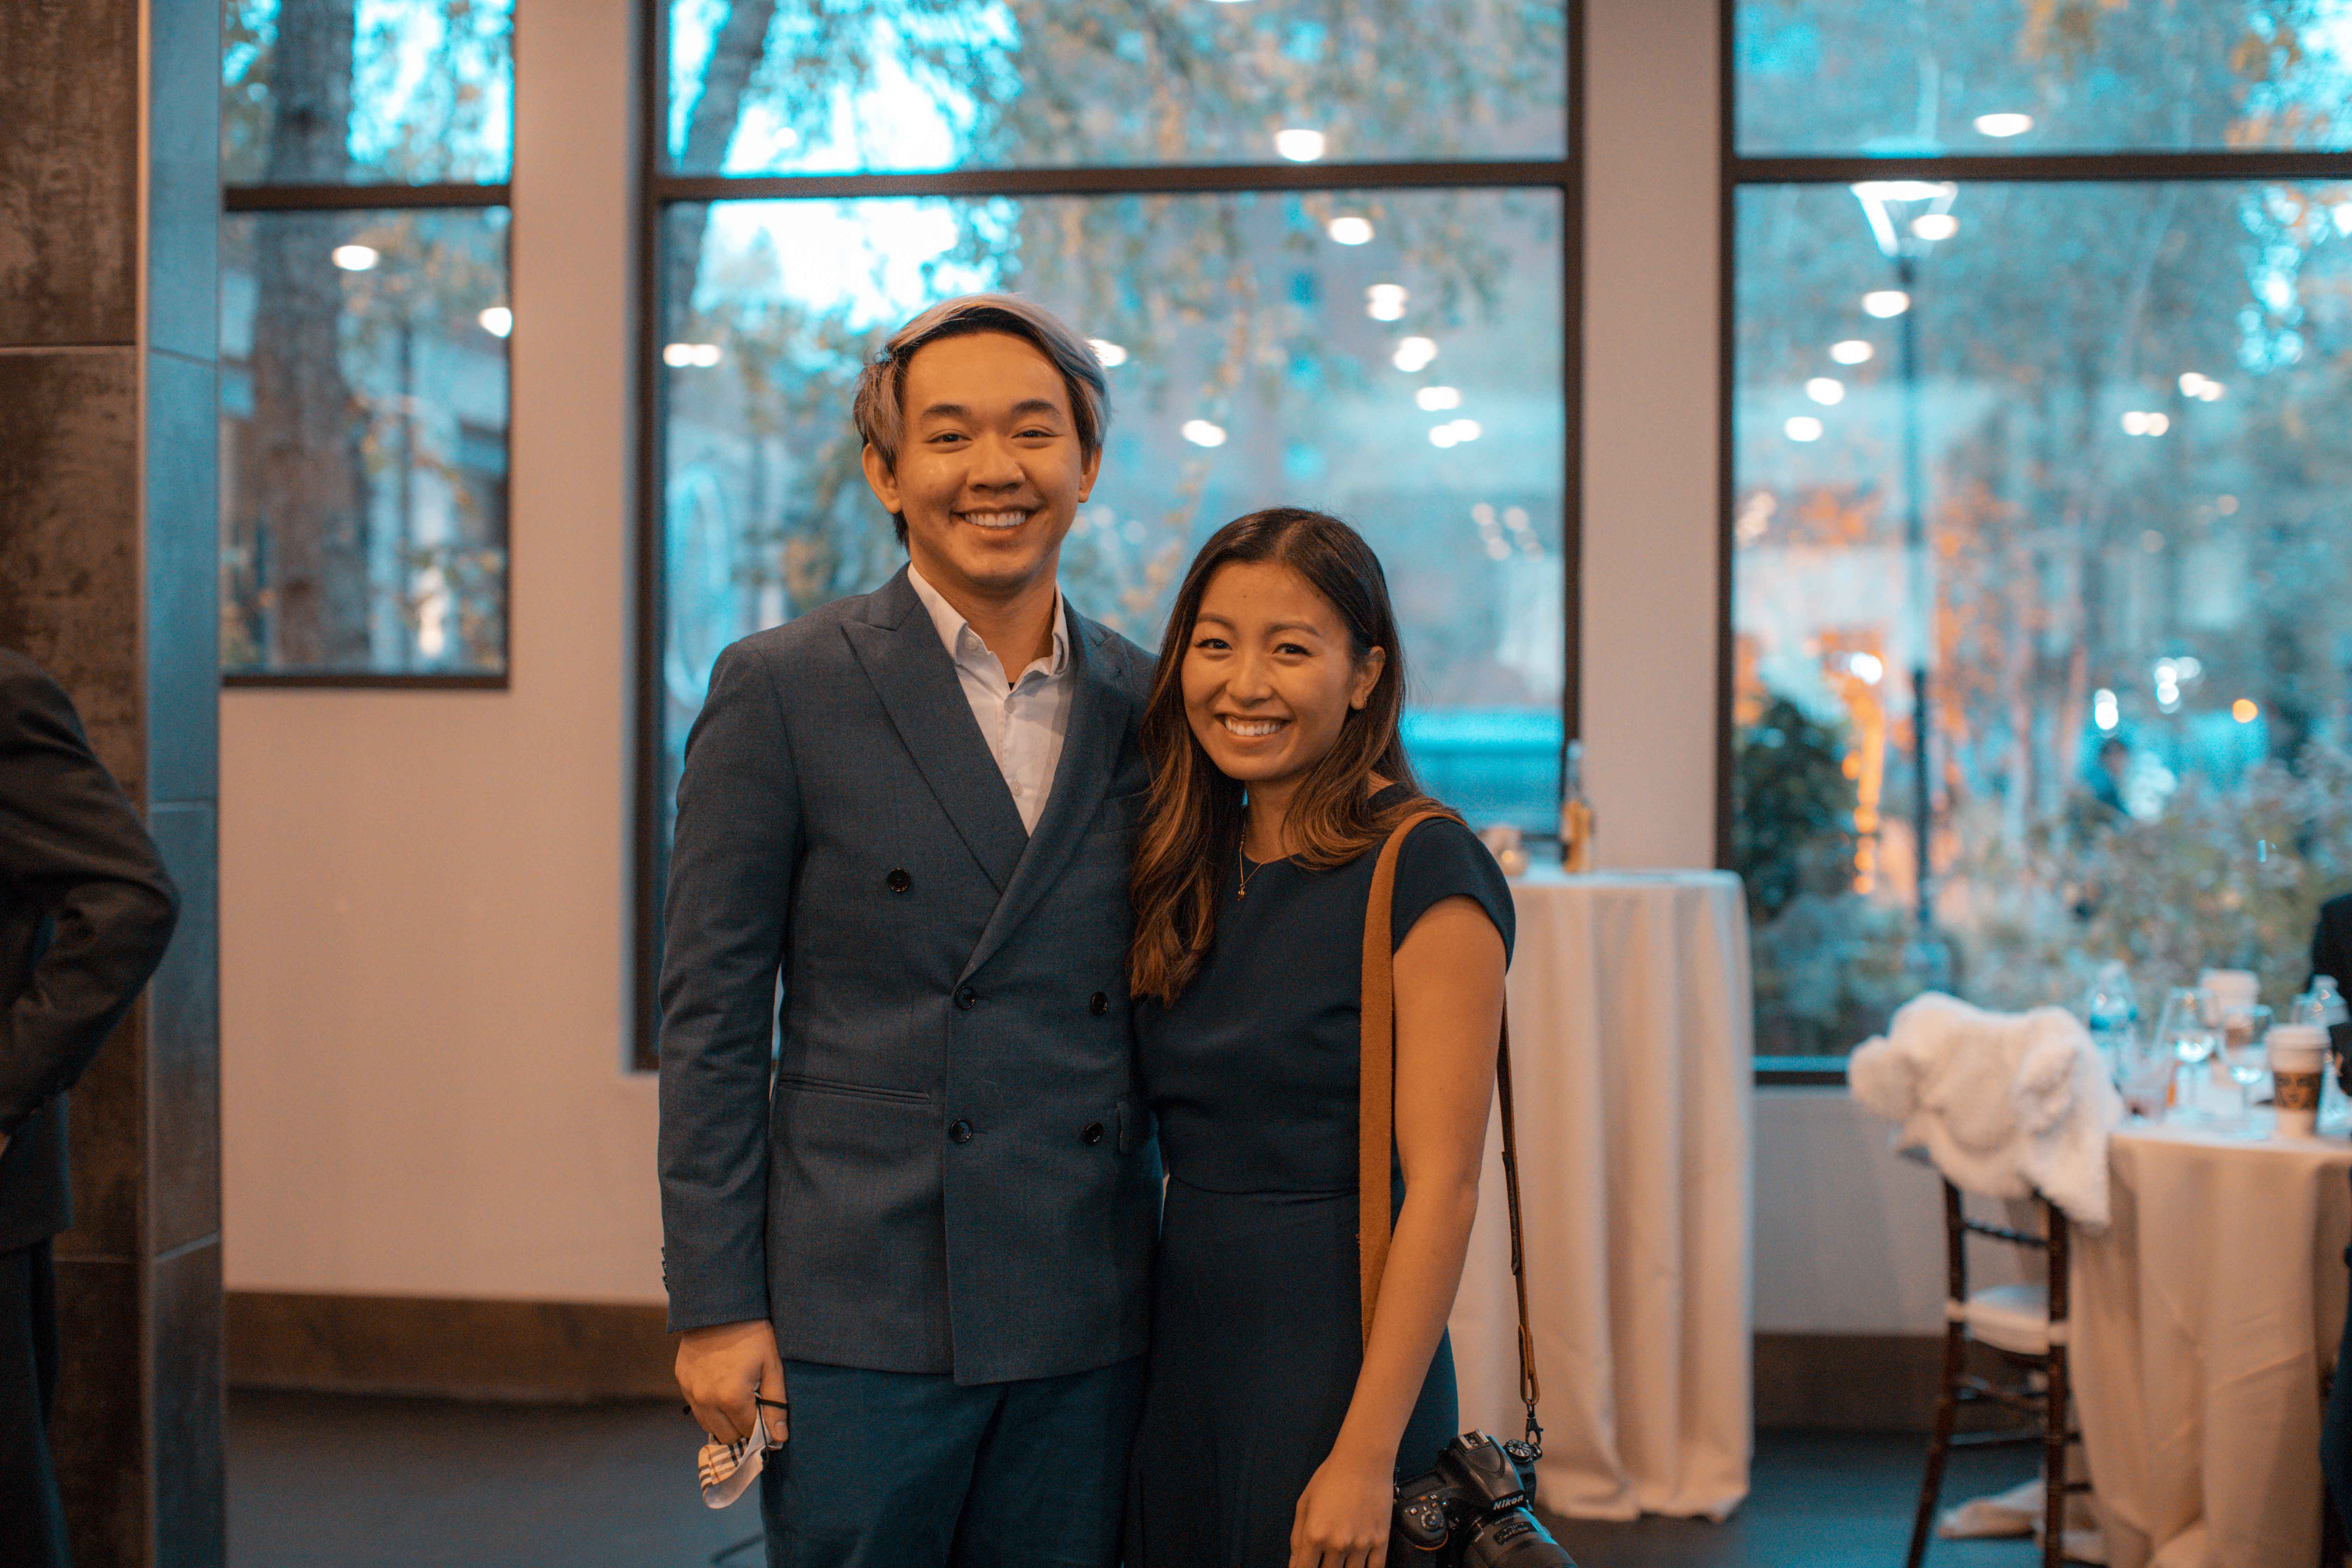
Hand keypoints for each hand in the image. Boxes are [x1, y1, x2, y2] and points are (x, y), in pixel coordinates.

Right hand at [676, 1319, 785, 1446]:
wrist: (720, 1305)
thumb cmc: (753, 1334)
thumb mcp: (772, 1365)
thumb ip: (777, 1404)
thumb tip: (779, 1438)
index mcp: (731, 1397)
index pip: (749, 1432)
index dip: (762, 1428)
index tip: (768, 1416)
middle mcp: (706, 1399)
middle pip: (727, 1435)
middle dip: (743, 1426)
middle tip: (754, 1406)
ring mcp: (690, 1391)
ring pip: (709, 1426)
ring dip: (725, 1420)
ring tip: (738, 1397)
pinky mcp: (682, 1381)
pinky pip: (696, 1407)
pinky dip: (710, 1406)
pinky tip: (722, 1386)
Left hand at [1290, 1443, 1393, 1567]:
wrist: (1363, 1461)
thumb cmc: (1331, 1477)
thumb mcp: (1304, 1503)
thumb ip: (1297, 1537)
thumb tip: (1295, 1563)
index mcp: (1315, 1534)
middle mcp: (1337, 1544)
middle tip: (1322, 1560)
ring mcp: (1361, 1544)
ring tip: (1339, 1560)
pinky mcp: (1380, 1541)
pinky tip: (1358, 1566)